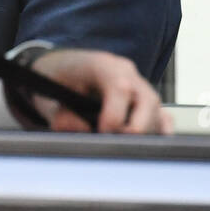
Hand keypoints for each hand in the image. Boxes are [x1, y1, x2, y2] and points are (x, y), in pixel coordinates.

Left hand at [29, 49, 172, 134]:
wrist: (60, 69)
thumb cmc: (55, 81)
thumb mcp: (47, 97)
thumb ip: (61, 117)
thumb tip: (82, 130)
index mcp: (102, 65)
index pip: (120, 88)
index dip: (115, 117)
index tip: (102, 134)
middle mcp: (126, 72)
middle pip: (148, 101)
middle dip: (134, 129)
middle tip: (113, 143)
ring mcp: (139, 85)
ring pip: (157, 112)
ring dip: (142, 134)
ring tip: (117, 143)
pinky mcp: (145, 101)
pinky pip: (161, 118)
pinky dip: (155, 133)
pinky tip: (140, 145)